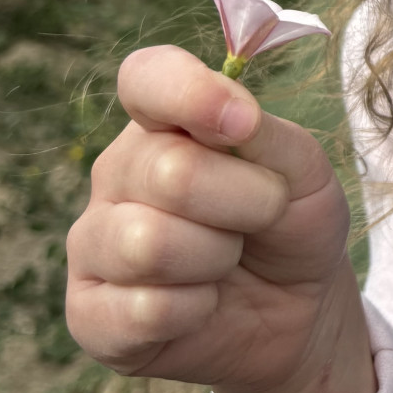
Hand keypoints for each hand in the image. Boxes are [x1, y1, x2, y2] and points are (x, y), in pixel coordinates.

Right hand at [67, 45, 351, 390]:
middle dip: (246, 202)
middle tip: (264, 216)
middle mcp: (118, 174)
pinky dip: (195, 310)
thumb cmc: (291, 226)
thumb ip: (265, 135)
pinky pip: (143, 310)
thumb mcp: (302, 172)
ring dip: (216, 259)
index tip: (243, 123)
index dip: (190, 93)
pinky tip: (202, 305)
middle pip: (170, 172)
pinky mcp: (89, 314)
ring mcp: (94, 244)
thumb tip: (232, 115)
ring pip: (149, 244)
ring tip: (226, 261)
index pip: (146, 78)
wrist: (296, 312)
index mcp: (165, 123)